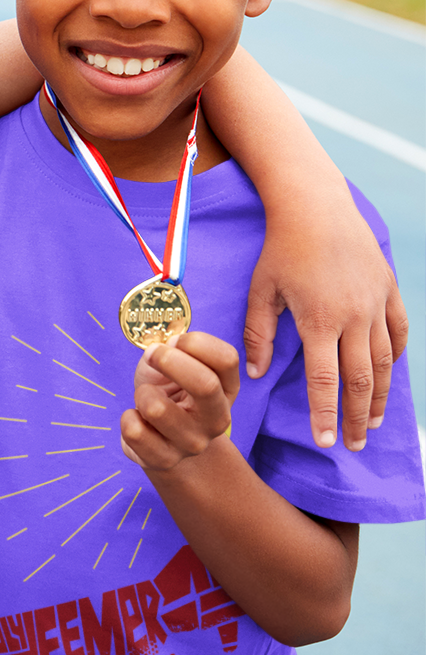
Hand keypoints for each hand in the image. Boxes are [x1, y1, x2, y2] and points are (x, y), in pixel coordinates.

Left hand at [120, 332, 240, 474]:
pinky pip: (134, 431)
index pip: (226, 358)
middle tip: (152, 356)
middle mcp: (218, 418)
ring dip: (142, 393)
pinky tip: (137, 419)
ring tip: (146, 397)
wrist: (160, 439)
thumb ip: (178, 350)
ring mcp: (193, 443)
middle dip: (168, 361)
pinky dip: (127, 418)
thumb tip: (170, 345)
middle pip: (205, 384)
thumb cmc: (168, 392)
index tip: (173, 342)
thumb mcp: (176, 365)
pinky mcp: (164, 460)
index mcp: (226, 389)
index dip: (194, 341)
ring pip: (157, 408)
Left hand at [244, 208, 405, 451]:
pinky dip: (396, 357)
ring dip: (381, 396)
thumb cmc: (280, 250)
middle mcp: (354, 317)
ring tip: (375, 422)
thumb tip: (256, 374)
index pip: (324, 381)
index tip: (325, 441)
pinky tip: (388, 376)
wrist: (316, 208)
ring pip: (386, 361)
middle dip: (358, 417)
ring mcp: (376, 304)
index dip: (325, 414)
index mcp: (319, 321)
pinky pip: (399, 332)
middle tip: (354, 445)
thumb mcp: (260, 291)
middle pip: (361, 380)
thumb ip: (257, 335)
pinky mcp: (389, 290)